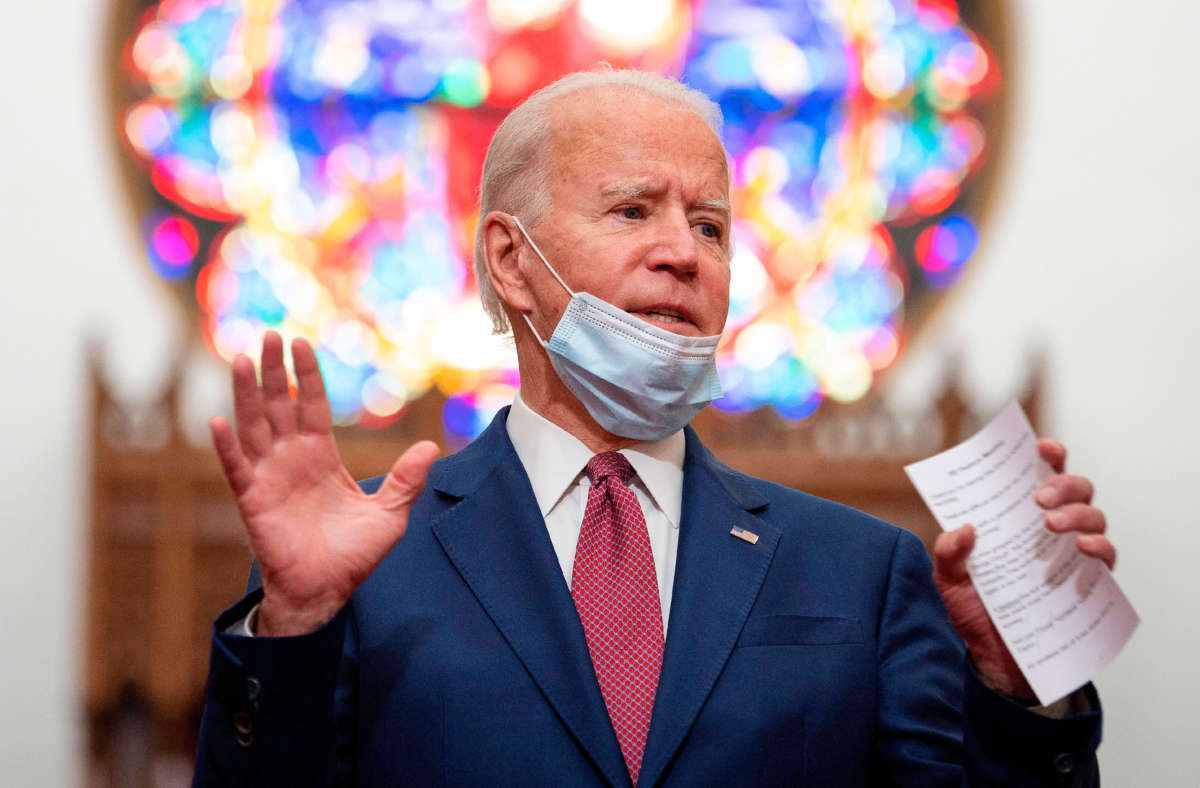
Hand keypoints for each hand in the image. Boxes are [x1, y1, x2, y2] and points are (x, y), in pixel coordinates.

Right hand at [209, 331, 438, 636]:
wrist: (326, 591)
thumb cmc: (353, 555)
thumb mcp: (390, 514)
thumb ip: (406, 480)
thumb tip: (430, 448)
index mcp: (321, 457)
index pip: (311, 406)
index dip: (306, 375)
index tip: (300, 343)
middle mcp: (291, 460)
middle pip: (279, 405)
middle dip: (273, 370)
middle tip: (269, 334)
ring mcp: (269, 477)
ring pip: (254, 425)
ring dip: (246, 393)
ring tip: (241, 358)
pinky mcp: (253, 500)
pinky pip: (237, 467)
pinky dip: (227, 445)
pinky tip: (218, 420)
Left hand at [931, 439, 1115, 700]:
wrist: (993, 660)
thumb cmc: (974, 609)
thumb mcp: (949, 581)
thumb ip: (949, 554)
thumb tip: (964, 529)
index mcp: (1017, 516)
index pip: (1039, 474)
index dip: (1046, 455)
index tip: (1041, 447)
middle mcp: (1050, 529)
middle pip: (1075, 488)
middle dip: (1062, 484)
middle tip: (1039, 498)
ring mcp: (1071, 553)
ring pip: (1093, 516)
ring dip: (1077, 513)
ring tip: (1051, 524)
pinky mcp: (1088, 582)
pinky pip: (1106, 556)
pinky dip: (1099, 546)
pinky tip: (1081, 547)